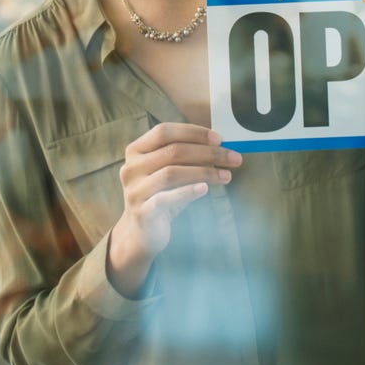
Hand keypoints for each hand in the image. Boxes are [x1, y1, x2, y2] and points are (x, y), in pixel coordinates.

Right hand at [107, 123, 241, 296]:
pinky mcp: (142, 212)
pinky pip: (165, 198)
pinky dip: (187, 191)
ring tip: (227, 176)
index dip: (192, 132)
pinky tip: (205, 189)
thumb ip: (187, 158)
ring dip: (204, 172)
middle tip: (234, 158)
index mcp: (136, 151)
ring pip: (171, 172)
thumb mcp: (171, 172)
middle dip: (208, 152)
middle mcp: (131, 168)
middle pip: (172, 151)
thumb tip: (220, 146)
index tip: (219, 138)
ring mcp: (134, 190)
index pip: (164, 132)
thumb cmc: (161, 196)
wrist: (142, 233)